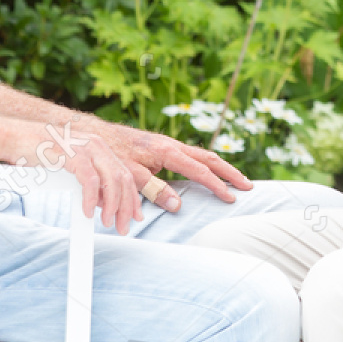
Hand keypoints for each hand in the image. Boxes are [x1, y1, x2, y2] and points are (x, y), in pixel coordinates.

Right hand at [25, 121, 141, 234]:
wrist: (15, 138)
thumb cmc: (40, 155)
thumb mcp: (71, 168)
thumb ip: (90, 181)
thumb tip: (103, 203)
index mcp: (100, 148)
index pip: (125, 175)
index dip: (133, 198)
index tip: (135, 217)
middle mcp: (97, 145)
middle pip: (123, 179)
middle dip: (126, 206)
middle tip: (123, 227)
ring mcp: (86, 147)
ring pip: (112, 179)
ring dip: (114, 205)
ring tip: (108, 222)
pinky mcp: (72, 153)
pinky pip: (90, 180)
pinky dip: (92, 198)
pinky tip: (88, 211)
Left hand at [95, 121, 252, 211]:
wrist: (94, 136)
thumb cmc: (110, 156)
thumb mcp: (130, 176)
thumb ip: (154, 190)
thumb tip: (178, 206)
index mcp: (166, 151)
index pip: (199, 170)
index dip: (216, 185)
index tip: (231, 198)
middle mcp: (171, 145)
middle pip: (208, 158)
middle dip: (229, 172)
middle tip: (248, 186)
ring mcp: (168, 145)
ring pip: (201, 155)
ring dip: (220, 167)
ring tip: (236, 180)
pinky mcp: (162, 149)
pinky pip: (191, 157)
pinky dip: (205, 166)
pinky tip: (208, 174)